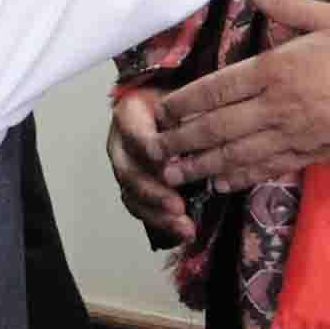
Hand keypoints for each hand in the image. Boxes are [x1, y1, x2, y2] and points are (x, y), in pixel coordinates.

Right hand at [107, 86, 192, 247]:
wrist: (173, 107)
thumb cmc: (182, 101)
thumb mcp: (187, 96)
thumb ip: (191, 112)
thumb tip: (209, 131)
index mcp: (130, 114)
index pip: (135, 134)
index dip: (150, 150)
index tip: (169, 162)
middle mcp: (120, 142)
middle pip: (128, 172)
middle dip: (154, 193)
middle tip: (178, 206)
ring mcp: (124, 166)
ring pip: (131, 194)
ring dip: (157, 214)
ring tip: (184, 227)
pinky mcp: (133, 185)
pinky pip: (139, 207)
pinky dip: (159, 222)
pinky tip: (180, 231)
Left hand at [158, 0, 329, 193]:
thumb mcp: (329, 18)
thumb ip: (283, 2)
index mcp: (277, 69)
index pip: (218, 88)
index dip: (185, 102)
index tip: (162, 110)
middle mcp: (277, 107)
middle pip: (218, 127)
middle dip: (183, 140)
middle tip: (156, 150)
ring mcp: (292, 135)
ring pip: (237, 154)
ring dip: (203, 165)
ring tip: (176, 174)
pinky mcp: (310, 154)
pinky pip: (267, 169)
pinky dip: (240, 177)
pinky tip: (221, 183)